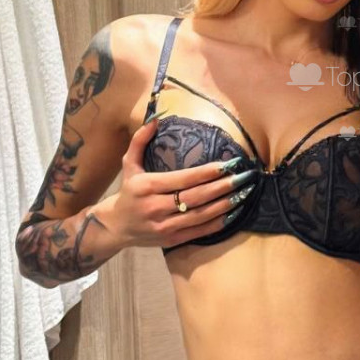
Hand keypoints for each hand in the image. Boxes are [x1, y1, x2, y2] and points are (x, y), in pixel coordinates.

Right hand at [105, 117, 255, 249]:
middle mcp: (156, 207)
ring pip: (200, 215)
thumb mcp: (129, 164)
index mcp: (148, 186)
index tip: (227, 164)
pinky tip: (233, 213)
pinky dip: (218, 223)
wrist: (115, 227)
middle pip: (196, 197)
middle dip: (222, 187)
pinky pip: (199, 231)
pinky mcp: (171, 240)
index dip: (207, 172)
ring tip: (244, 193)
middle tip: (244, 177)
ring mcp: (164, 226)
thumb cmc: (128, 192)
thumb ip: (140, 141)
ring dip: (225, 204)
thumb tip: (156, 119)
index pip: (183, 179)